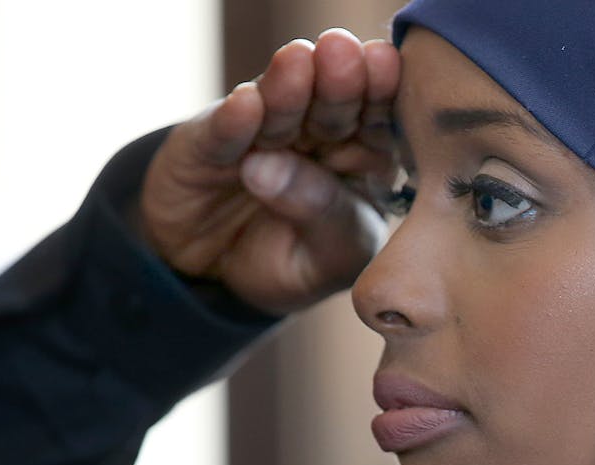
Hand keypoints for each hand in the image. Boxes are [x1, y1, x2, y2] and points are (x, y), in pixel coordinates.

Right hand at [140, 29, 399, 314]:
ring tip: (298, 63)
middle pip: (332, 106)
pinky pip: (223, 133)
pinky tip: (246, 104)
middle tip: (344, 55)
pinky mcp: (209, 145)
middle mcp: (315, 136)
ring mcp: (261, 135)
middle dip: (340, 80)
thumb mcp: (330, 260)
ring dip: (288, 86)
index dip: (382, 94)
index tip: (386, 68)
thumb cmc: (295, 263)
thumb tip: (274, 170)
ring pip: (279, 108)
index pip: (378, 122)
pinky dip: (233, 121)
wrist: (216, 277)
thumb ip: (325, 217)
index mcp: (363, 159)